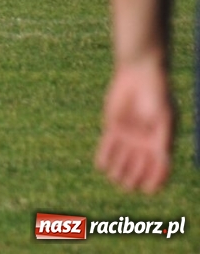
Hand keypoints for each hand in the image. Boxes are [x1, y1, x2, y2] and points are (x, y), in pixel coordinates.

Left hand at [96, 58, 173, 192]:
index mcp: (162, 143)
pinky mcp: (112, 127)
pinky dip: (104, 156)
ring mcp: (128, 136)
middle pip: (139, 168)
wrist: (138, 75)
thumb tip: (164, 160)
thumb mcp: (164, 118)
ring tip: (115, 177)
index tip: (148, 190)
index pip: (160, 169)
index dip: (155, 181)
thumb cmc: (157, 95)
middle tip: (128, 184)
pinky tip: (101, 166)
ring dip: (119, 170)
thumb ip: (163, 139)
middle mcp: (145, 143)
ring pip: (122, 160)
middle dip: (134, 177)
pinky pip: (107, 146)